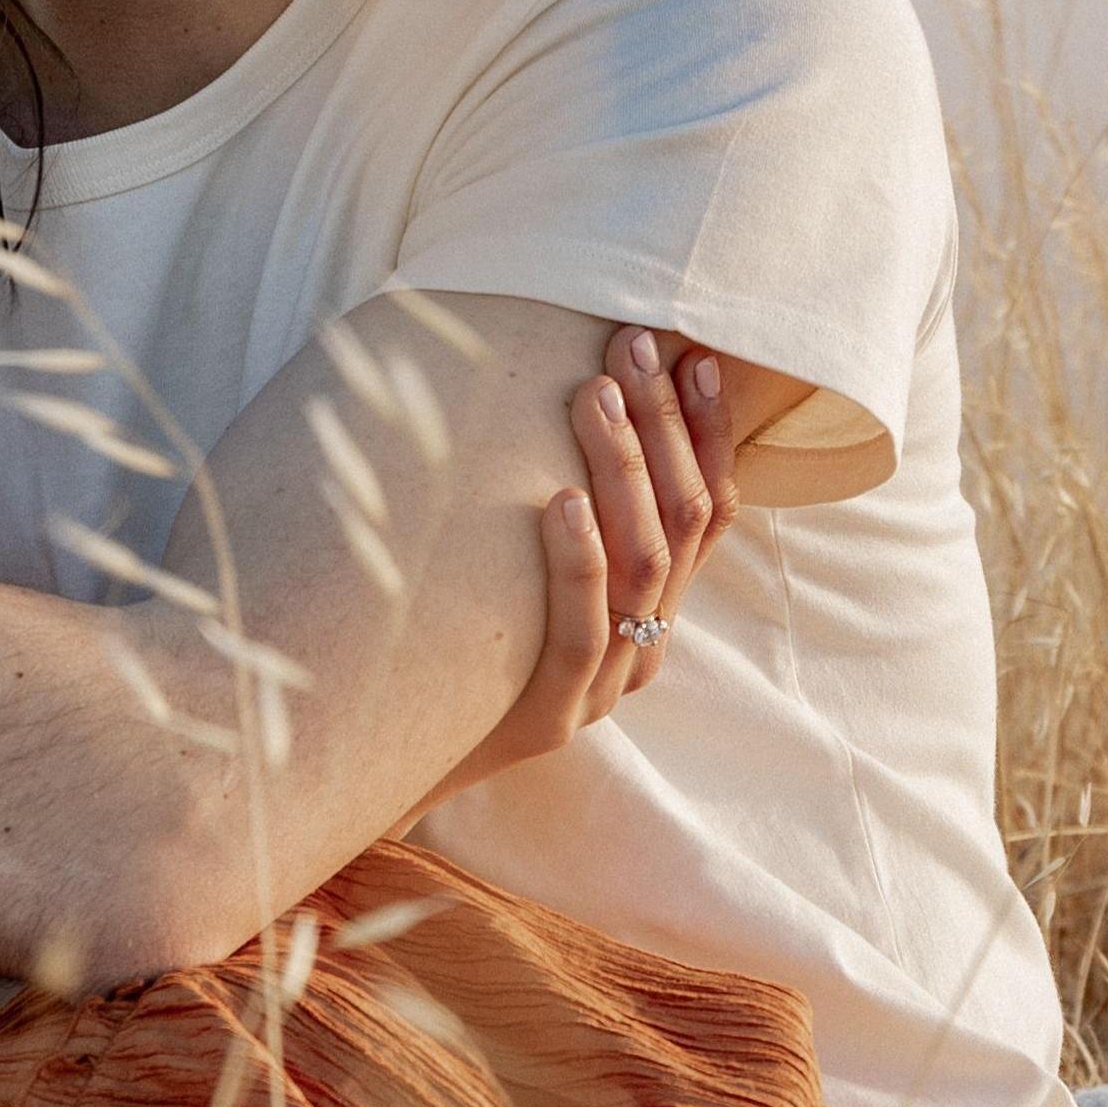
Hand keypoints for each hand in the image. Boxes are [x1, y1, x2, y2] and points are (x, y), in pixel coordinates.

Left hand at [411, 325, 737, 810]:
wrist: (399, 761)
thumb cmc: (456, 641)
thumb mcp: (522, 569)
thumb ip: (556, 502)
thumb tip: (555, 383)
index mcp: (652, 610)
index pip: (709, 511)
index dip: (708, 433)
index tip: (692, 353)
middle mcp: (643, 647)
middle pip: (681, 523)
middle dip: (664, 425)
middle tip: (630, 345)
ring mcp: (602, 687)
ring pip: (643, 567)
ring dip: (621, 468)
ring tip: (593, 393)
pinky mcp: (549, 717)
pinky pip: (582, 632)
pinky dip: (579, 560)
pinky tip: (562, 502)